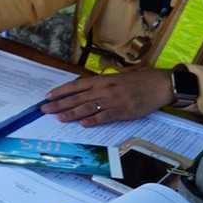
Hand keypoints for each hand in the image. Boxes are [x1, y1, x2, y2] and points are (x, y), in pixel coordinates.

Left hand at [42, 68, 173, 126]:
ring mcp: (112, 100)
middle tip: (45, 109)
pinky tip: (83, 124)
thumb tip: (81, 93)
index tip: (48, 96)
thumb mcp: (113, 78)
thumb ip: (98, 85)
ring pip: (87, 107)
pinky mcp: (122, 111)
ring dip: (72, 113)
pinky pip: (105, 116)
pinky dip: (93, 120)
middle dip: (59, 104)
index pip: (75, 86)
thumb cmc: (135, 81)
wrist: (157, 85)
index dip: (60, 91)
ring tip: (59, 118)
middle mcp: (103, 89)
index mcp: (100, 80)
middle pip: (77, 97)